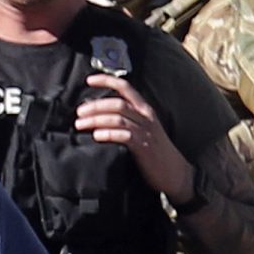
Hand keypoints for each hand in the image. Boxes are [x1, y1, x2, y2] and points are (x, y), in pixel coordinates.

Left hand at [74, 73, 190, 199]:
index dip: (107, 80)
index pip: (126, 87)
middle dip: (95, 106)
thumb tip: (95, 111)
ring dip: (95, 120)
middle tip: (78, 113)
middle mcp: (146, 117)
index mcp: (145, 109)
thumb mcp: (143, 128)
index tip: (89, 80)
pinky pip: (124, 136)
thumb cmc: (154, 150)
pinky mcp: (144, 147)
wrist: (175, 173)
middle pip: (117, 104)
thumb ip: (126, 117)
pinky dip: (108, 134)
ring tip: (79, 124)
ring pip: (117, 119)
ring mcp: (145, 131)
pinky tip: (96, 135)